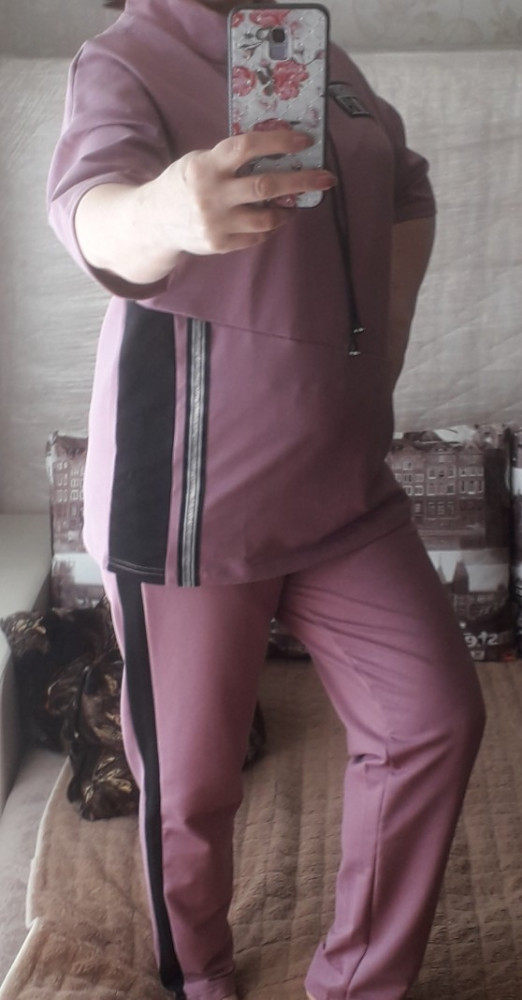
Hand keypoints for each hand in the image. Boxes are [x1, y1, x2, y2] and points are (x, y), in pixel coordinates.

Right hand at [153, 129, 336, 255]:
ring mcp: (216, 222)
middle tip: (327, 178)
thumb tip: (277, 152)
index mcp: (207, 164)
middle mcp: (212, 193)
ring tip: (295, 205)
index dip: (278, 142)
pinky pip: (256, 236)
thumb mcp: (199, 162)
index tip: (304, 141)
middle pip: (266, 185)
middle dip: (302, 181)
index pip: (247, 146)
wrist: (154, 221)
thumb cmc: (185, 184)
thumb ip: (229, 159)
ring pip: (266, 217)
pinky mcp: (219, 244)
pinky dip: (269, 227)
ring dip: (288, 210)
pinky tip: (271, 219)